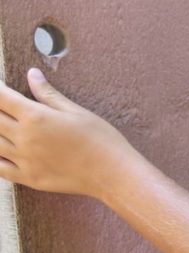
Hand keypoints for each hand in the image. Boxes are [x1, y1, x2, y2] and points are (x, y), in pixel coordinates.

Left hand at [0, 67, 139, 198]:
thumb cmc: (100, 139)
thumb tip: (32, 74)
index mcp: (35, 117)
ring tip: (3, 127)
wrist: (112, 173)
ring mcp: (24, 160)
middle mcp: (24, 138)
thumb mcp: (76, 111)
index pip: (2, 98)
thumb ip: (48, 94)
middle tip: (2, 107)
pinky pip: (0, 168)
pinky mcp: (28, 178)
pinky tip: (1, 152)